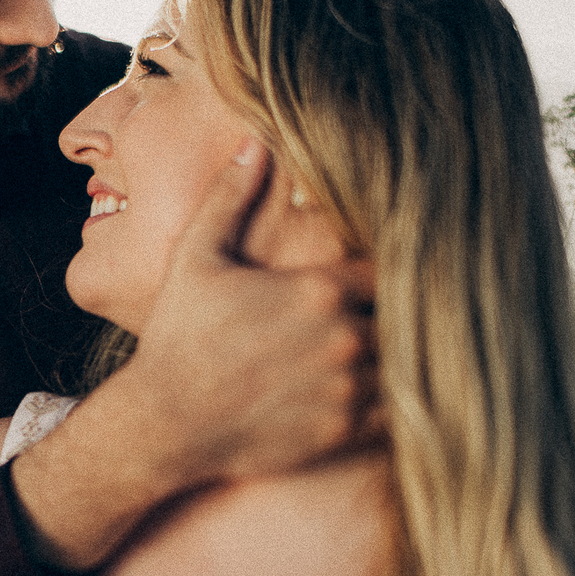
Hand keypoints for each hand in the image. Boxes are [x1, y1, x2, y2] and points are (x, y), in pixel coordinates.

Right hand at [126, 142, 378, 493]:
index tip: (388, 266)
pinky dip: (402, 400)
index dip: (394, 263)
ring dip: (406, 353)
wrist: (164, 423)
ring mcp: (347, 389)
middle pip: (410, 313)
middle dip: (405, 308)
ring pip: (409, 362)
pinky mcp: (344, 432)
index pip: (391, 264)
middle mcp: (343, 337)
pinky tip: (388, 389)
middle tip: (405, 305)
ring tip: (404, 347)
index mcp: (318, 289)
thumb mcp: (197, 258)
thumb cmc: (178, 338)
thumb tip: (255, 143)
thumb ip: (231, 198)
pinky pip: (401, 413)